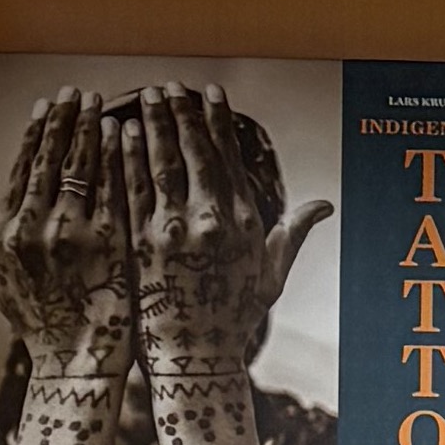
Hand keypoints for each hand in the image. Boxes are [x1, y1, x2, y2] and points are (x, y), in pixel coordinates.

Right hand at [0, 89, 133, 379]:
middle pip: (50, 159)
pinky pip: (114, 189)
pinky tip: (125, 134)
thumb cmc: (42, 327)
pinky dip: (118, 157)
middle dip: (64, 120)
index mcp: (7, 232)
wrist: (76, 366)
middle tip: (76, 92)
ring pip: (82, 166)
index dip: (34, 133)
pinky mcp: (110, 244)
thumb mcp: (2, 280)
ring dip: (90, 128)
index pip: (22, 168)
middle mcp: (34, 227)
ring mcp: (73, 234)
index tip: (45, 105)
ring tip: (100, 103)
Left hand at [121, 83, 325, 393]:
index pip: (229, 158)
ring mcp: (175, 230)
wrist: (195, 360)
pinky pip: (133, 188)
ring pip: (162, 162)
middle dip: (181, 113)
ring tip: (144, 96)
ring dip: (152, 124)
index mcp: (244, 224)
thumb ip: (292, 235)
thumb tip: (326, 206)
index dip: (218, 122)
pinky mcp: (142, 242)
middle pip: (194, 152)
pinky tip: (117, 132)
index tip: (209, 93)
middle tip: (170, 84)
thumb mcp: (271, 277)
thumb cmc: (233, 321)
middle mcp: (212, 222)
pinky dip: (125, 156)